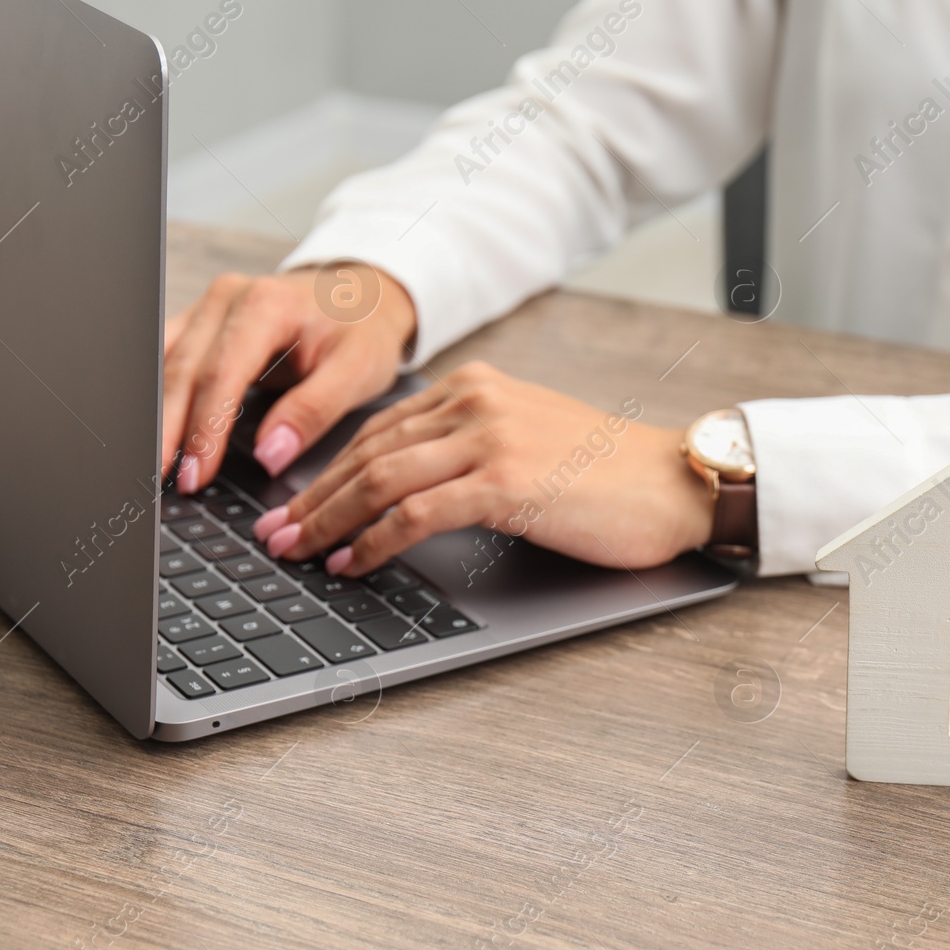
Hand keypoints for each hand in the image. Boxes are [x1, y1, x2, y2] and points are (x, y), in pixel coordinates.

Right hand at [161, 264, 416, 491]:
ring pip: (164, 364)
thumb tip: (270, 455)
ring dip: (155, 414)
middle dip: (168, 430)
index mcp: (266, 305)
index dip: (203, 430)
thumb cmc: (361, 331)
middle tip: (162, 479)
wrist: (361, 298)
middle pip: (181, 370)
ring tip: (152, 463)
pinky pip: (167, 359)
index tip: (196, 475)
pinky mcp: (200, 322)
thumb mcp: (357, 371)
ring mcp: (208, 307)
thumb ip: (313, 411)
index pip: (221, 375)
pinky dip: (158, 397)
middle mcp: (228, 298)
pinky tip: (156, 431)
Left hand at [249, 361, 715, 575]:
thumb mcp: (528, 443)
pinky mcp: (505, 480)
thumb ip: (469, 450)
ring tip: (295, 551)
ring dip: (327, 519)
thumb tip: (403, 492)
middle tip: (272, 534)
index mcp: (476, 388)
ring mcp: (489, 437)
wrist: (677, 483)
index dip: (325, 471)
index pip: (378, 430)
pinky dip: (374, 539)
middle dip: (310, 497)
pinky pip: (416, 512)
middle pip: (366, 451)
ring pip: (379, 478)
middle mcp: (475, 401)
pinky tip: (351, 561)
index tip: (291, 504)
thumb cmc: (609, 477)